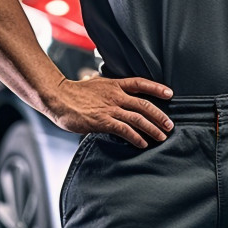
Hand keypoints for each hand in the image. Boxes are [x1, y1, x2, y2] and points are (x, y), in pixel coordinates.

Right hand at [50, 76, 173, 147]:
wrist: (58, 97)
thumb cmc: (74, 93)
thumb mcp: (96, 85)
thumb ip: (109, 91)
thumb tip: (118, 96)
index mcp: (114, 84)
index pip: (140, 83)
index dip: (156, 88)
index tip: (170, 93)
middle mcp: (115, 95)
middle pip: (144, 104)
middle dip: (159, 116)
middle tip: (170, 126)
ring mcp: (110, 108)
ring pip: (138, 118)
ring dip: (152, 128)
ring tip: (161, 137)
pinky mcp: (103, 121)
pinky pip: (125, 130)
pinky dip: (136, 137)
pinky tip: (143, 144)